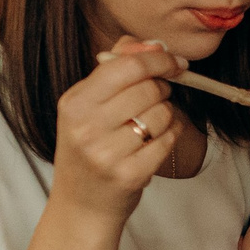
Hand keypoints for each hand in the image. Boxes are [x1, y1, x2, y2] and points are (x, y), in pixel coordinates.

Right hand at [51, 37, 186, 220]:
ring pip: (163, 114)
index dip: (159, 59)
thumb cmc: (89, 149)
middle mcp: (86, 127)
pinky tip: (156, 142)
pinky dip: (171, 136)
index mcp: (74, 103)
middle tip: (157, 98)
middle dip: (163, 89)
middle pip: (149, 88)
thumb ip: (115, 69)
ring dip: (166, 116)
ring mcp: (107, 154)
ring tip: (149, 126)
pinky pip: (168, 141)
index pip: (127, 66)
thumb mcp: (87, 107)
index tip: (174, 62)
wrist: (81, 205)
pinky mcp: (130, 175)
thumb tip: (150, 44)